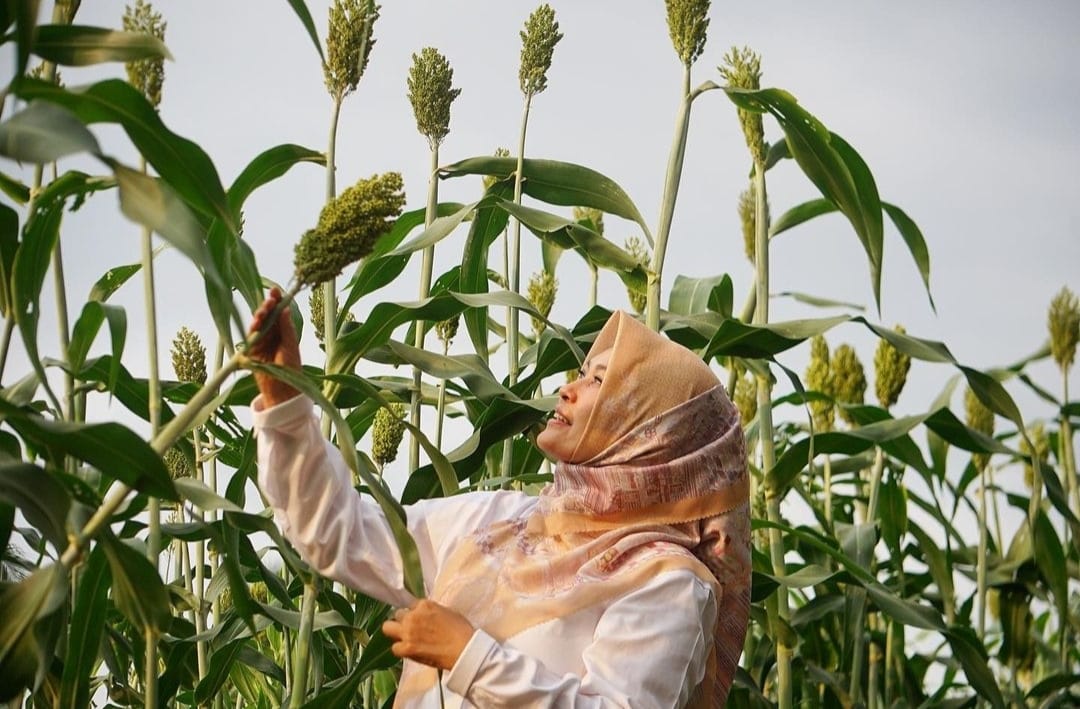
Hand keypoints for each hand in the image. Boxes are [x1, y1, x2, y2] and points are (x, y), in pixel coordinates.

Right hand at [246, 286, 301, 406]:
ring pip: (257, 324)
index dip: (276, 300)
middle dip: (266, 307)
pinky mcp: (251, 350)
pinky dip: (252, 330)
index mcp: (284, 330)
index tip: (275, 290)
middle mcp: (272, 333)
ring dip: (259, 317)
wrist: (282, 390)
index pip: (279, 312)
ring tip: (262, 313)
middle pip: (266, 315)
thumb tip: (285, 308)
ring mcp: (261, 340)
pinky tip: (255, 324)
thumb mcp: (290, 346)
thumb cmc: (291, 367)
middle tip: (269, 301)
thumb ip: (286, 328)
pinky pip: (249, 337)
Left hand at [381, 600, 474, 670]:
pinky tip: (409, 651)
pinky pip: (394, 647)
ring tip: (405, 639)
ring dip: (396, 633)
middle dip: (403, 620)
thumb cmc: (461, 630)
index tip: (418, 619)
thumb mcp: (447, 612)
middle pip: (397, 614)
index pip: (411, 604)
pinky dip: (401, 649)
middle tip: (410, 629)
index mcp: (425, 604)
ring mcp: (408, 632)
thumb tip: (426, 616)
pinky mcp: (407, 648)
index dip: (414, 612)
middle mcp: (413, 615)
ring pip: (388, 628)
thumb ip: (431, 612)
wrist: (464, 649)